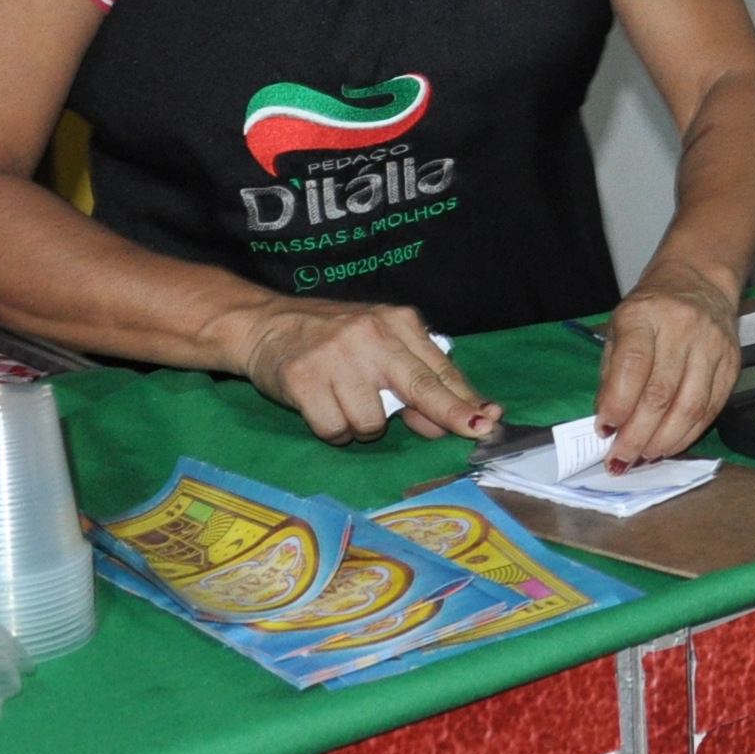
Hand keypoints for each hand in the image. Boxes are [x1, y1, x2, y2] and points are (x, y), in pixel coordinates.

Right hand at [237, 299, 497, 445]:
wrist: (265, 323)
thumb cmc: (332, 338)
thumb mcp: (378, 345)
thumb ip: (412, 379)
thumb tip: (442, 424)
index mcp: (397, 322)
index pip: (439, 369)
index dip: (465, 399)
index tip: (489, 418)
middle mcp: (371, 335)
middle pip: (421, 387)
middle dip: (450, 414)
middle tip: (474, 430)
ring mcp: (337, 357)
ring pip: (372, 422)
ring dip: (363, 427)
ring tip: (345, 403)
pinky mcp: (304, 379)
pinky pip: (335, 429)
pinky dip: (334, 431)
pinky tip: (324, 409)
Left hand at [595, 268, 743, 466]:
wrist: (699, 281)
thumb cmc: (651, 310)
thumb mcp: (619, 329)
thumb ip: (612, 374)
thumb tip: (609, 425)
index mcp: (645, 314)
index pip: (633, 365)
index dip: (618, 404)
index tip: (604, 430)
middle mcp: (683, 328)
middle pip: (661, 393)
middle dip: (637, 436)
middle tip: (620, 460)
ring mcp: (713, 346)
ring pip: (690, 407)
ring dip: (664, 442)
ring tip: (644, 458)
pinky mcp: (732, 364)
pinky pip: (711, 410)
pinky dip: (688, 434)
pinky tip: (670, 445)